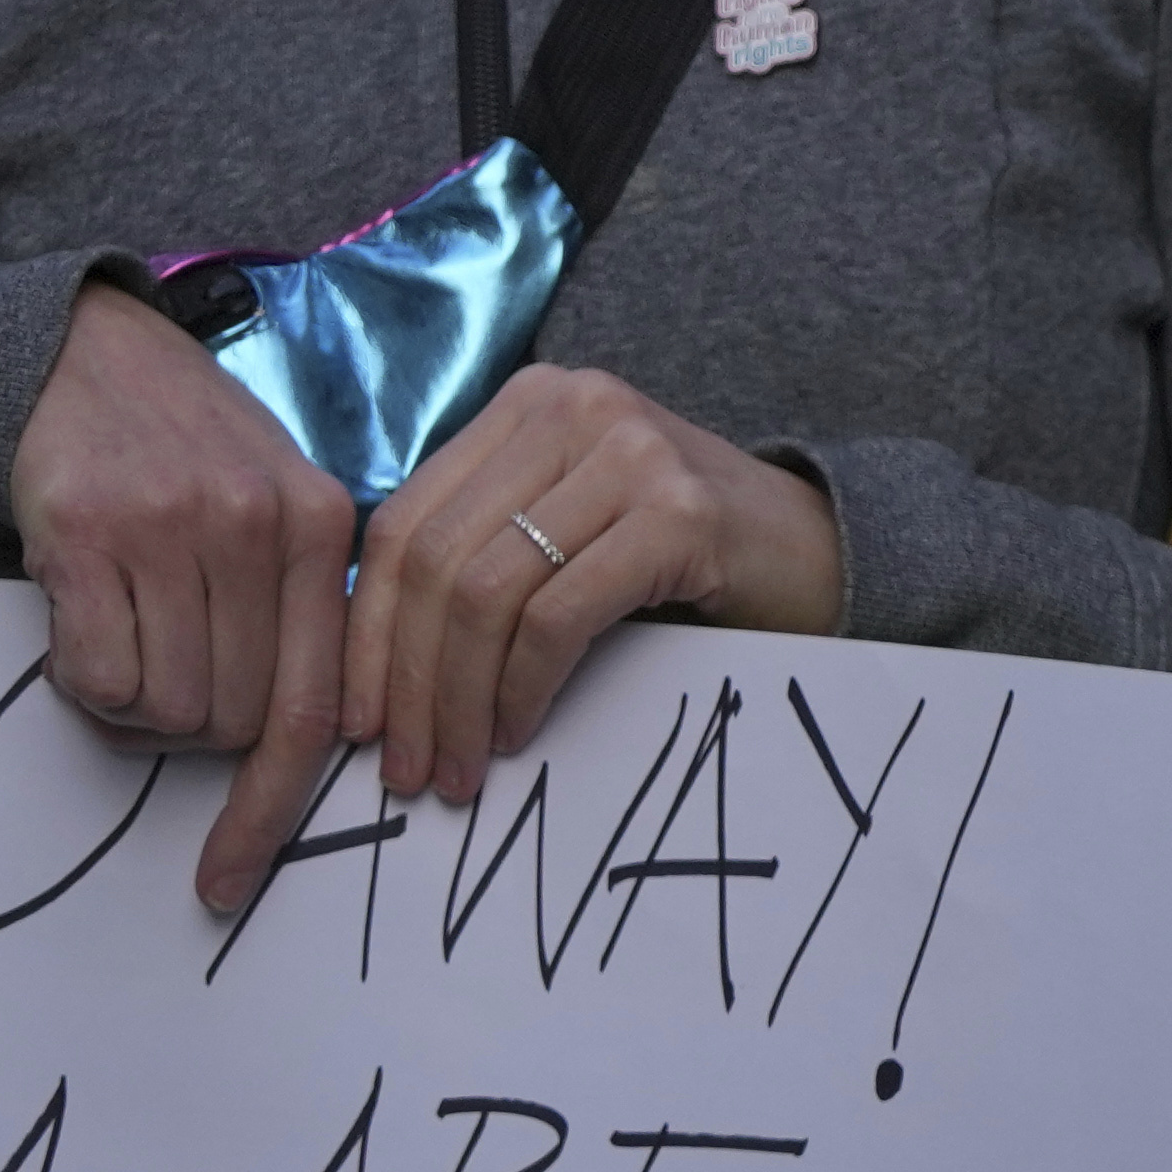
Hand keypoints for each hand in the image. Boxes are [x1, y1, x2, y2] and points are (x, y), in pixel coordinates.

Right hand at [7, 286, 362, 911]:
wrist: (91, 356)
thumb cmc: (194, 454)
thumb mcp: (279, 509)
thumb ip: (301, 614)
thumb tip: (316, 748)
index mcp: (322, 531)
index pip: (315, 707)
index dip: (271, 810)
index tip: (230, 880)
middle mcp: (255, 528)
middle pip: (231, 724)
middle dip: (191, 724)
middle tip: (164, 653)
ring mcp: (171, 529)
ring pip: (164, 710)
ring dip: (135, 700)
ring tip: (126, 625)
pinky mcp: (85, 534)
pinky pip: (95, 675)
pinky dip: (85, 677)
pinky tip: (86, 614)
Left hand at [341, 367, 845, 817]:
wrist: (815, 549)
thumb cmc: (674, 555)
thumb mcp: (564, 525)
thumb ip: (479, 551)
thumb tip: (365, 664)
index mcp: (529, 404)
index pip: (402, 520)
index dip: (365, 629)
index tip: (356, 719)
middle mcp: (574, 405)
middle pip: (438, 557)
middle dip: (406, 679)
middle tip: (404, 766)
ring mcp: (630, 450)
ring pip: (486, 590)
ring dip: (457, 700)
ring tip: (456, 767)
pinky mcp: (679, 510)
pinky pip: (557, 616)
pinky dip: (522, 688)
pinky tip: (517, 730)